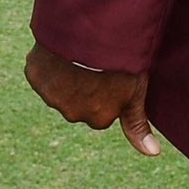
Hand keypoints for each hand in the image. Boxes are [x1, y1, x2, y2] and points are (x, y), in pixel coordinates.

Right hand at [25, 42, 158, 155]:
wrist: (93, 34)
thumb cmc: (120, 62)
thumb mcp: (135, 91)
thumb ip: (138, 124)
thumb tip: (153, 153)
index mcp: (99, 119)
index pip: (101, 110)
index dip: (106, 89)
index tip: (112, 73)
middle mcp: (73, 114)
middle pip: (77, 102)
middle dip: (83, 86)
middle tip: (95, 62)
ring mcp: (51, 96)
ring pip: (57, 87)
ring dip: (64, 74)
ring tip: (79, 53)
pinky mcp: (35, 76)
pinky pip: (40, 72)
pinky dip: (48, 63)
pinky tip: (61, 49)